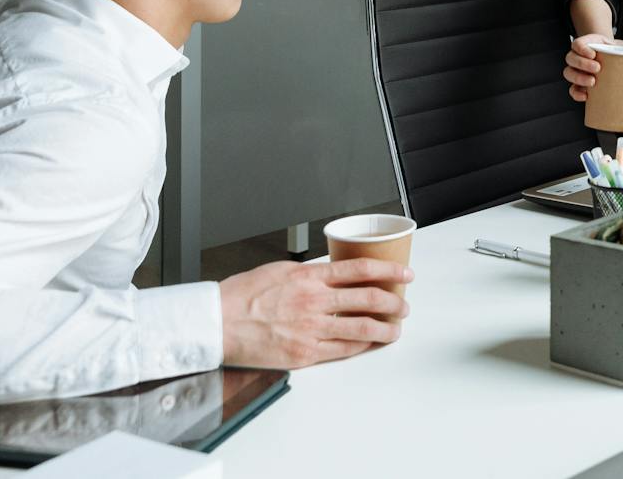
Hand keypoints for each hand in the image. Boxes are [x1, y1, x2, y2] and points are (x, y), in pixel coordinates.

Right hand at [219, 258, 411, 367]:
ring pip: (362, 328)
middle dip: (395, 302)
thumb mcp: (281, 271)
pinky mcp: (305, 354)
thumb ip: (311, 272)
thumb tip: (334, 272)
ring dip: (386, 328)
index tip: (405, 273)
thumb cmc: (242, 296)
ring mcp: (311, 329)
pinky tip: (370, 343)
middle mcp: (315, 301)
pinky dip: (362, 346)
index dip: (389, 270)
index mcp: (310, 276)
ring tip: (396, 328)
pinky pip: (343, 350)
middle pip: (369, 299)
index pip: (361, 268)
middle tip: (404, 304)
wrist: (217, 323)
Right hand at [564, 34, 622, 102]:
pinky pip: (572, 89)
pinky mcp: (579, 84)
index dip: (581, 48)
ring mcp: (577, 71)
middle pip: (571, 58)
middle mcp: (579, 56)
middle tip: (598, 69)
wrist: (612, 58)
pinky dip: (576, 93)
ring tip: (593, 83)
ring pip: (568, 73)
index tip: (593, 54)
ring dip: (578, 79)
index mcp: (589, 44)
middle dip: (582, 64)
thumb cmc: (616, 52)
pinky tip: (585, 96)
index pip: (577, 43)